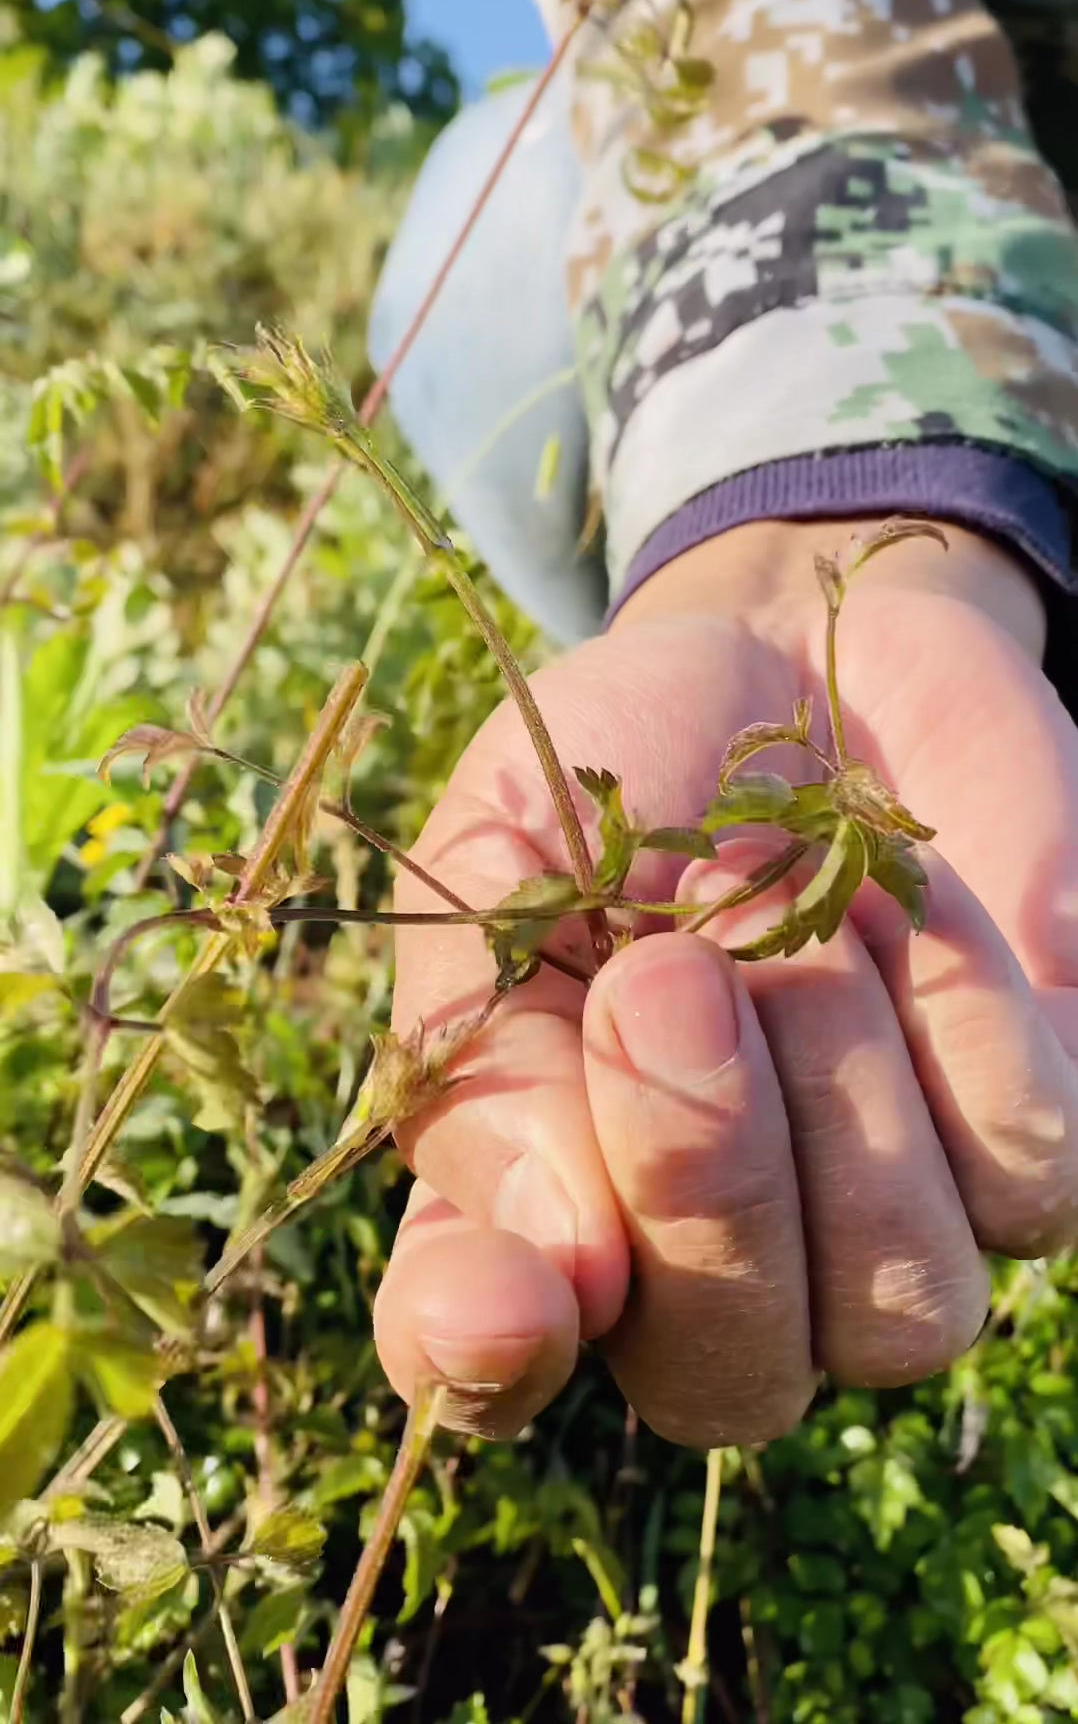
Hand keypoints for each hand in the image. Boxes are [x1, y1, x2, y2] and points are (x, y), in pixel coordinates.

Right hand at [373, 518, 1077, 1444]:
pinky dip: (957, 1009)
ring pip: (906, 1305)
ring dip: (838, 1077)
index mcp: (536, 1193)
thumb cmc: (628, 769)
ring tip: (790, 902)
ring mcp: (888, 1225)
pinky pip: (1031, 1163)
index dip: (486, 1358)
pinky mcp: (1035, 1147)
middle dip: (705, 1186)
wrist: (804, 652)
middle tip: (669, 977)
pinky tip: (899, 897)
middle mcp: (713, 1258)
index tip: (507, 1292)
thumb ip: (493, 1035)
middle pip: (733, 1377)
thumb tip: (556, 1255)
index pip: (486, 1361)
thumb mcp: (514, 851)